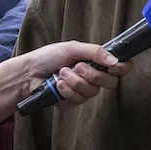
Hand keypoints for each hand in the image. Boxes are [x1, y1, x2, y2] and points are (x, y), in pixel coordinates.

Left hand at [0, 41, 132, 123]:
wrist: (28, 73)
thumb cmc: (48, 57)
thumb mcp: (73, 48)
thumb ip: (96, 52)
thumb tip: (116, 61)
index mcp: (96, 61)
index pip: (121, 67)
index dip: (122, 67)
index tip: (115, 67)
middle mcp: (93, 76)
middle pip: (111, 82)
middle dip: (92, 75)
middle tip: (77, 67)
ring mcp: (84, 90)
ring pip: (93, 92)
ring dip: (75, 81)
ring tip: (61, 74)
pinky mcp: (73, 101)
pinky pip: (79, 99)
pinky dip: (67, 90)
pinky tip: (57, 85)